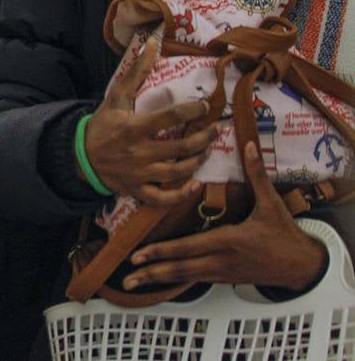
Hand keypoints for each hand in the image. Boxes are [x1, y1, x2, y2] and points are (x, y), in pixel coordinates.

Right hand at [83, 32, 215, 204]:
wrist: (80, 156)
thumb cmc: (102, 124)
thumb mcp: (116, 96)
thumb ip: (136, 71)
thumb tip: (153, 42)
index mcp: (134, 128)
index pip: (171, 117)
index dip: (193, 111)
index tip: (205, 106)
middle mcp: (140, 152)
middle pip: (182, 147)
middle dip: (204, 138)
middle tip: (215, 130)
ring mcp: (140, 173)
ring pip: (178, 171)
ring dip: (197, 161)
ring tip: (206, 150)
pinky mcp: (138, 189)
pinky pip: (164, 197)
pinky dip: (181, 194)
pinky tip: (194, 184)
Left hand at [124, 142, 326, 291]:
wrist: (302, 265)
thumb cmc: (285, 234)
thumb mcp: (271, 204)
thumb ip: (257, 174)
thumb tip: (249, 145)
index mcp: (228, 240)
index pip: (188, 246)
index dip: (162, 251)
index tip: (137, 254)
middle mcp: (221, 260)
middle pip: (181, 267)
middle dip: (152, 271)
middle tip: (126, 276)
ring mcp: (222, 272)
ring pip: (185, 277)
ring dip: (159, 279)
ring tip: (134, 283)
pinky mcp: (226, 278)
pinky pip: (196, 280)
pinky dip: (176, 280)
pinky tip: (160, 281)